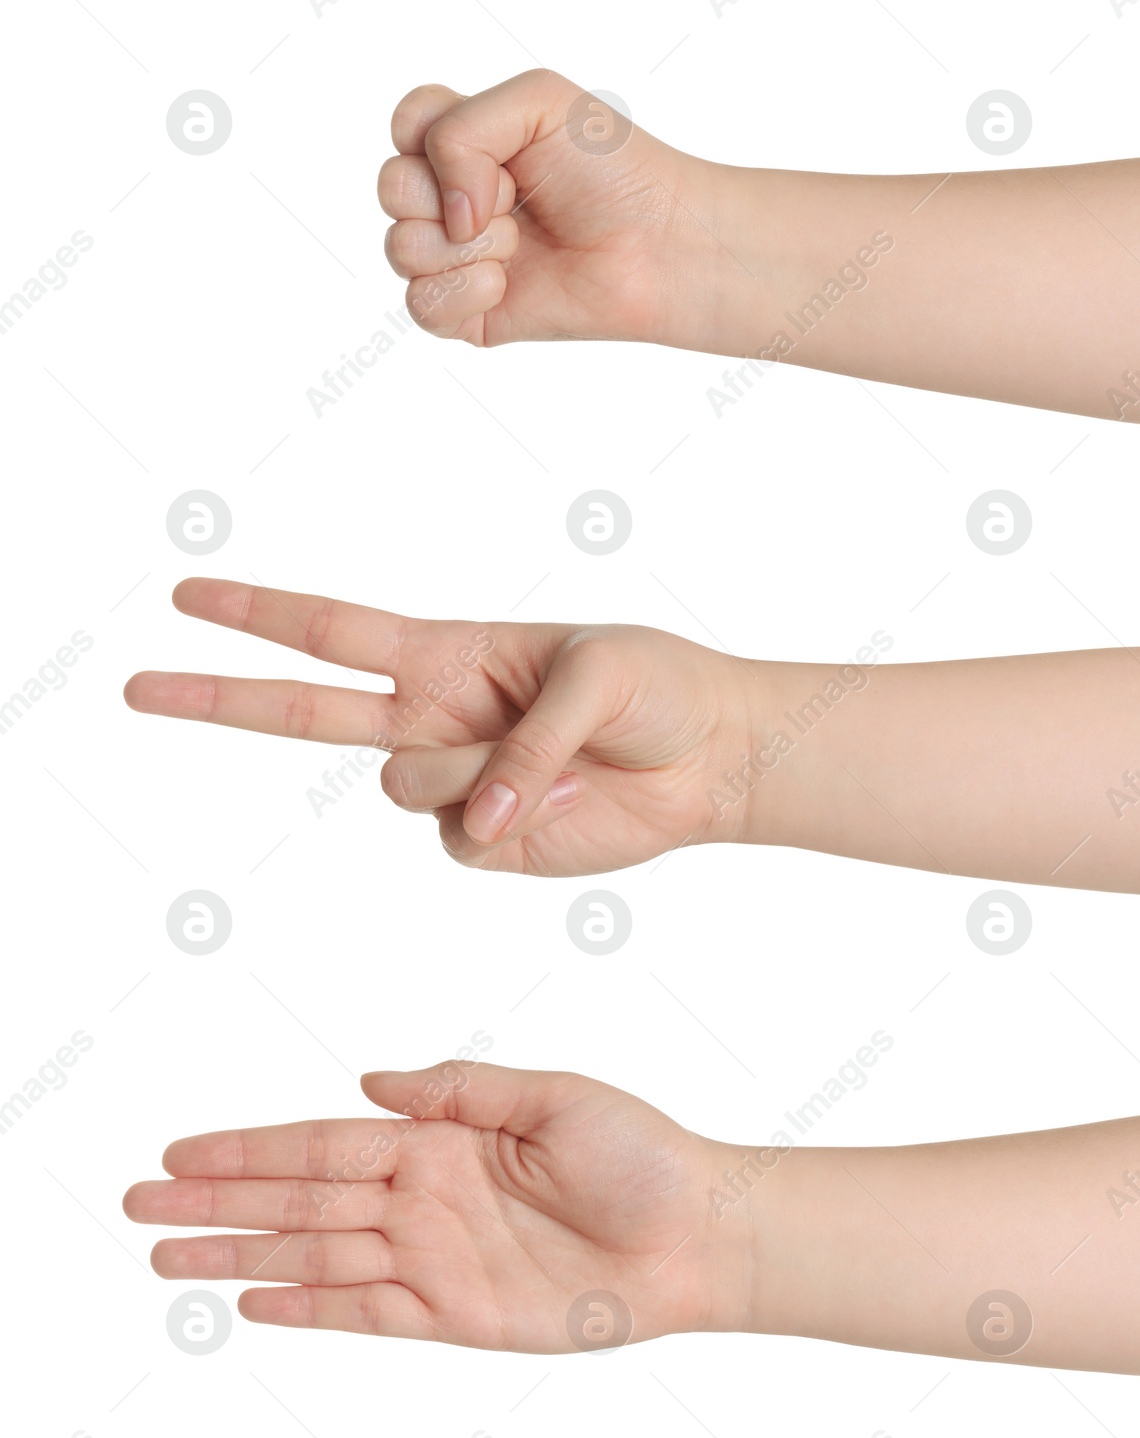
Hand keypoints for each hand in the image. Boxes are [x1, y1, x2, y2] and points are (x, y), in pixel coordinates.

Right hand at [123, 1061, 747, 1349]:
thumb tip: (372, 1078)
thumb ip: (460, 1087)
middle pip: (300, 1198)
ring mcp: (435, 1259)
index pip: (326, 1140)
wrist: (696, 1235)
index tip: (182, 1149)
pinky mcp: (456, 1316)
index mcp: (445, 1138)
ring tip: (165, 1258)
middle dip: (218, 1200)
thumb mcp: (555, 1095)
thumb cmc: (641, 1154)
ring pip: (314, 1256)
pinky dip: (305, 1308)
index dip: (251, 1146)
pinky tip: (251, 1300)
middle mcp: (426, 1197)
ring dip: (239, 1254)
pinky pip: (365, 1314)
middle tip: (136, 1203)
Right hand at [124, 578, 764, 874]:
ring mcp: (459, 785)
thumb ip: (523, 739)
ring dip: (479, 772)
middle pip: (306, 710)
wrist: (709, 758)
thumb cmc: (656, 688)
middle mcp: (438, 720)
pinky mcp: (490, 842)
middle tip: (133, 682)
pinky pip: (463, 841)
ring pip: (408, 790)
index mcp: (452, 655)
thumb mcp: (595, 676)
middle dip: (220, 695)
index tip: (187, 595)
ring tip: (561, 758)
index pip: (336, 632)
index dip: (261, 613)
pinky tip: (566, 799)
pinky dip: (513, 821)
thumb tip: (476, 818)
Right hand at [378, 68, 728, 348]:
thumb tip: (448, 212)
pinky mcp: (471, 315)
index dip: (438, 137)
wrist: (657, 245)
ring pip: (400, 249)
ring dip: (466, 245)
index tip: (504, 154)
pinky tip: (506, 284)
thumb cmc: (612, 170)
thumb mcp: (536, 101)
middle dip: (451, 192)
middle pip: (392, 188)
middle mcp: (455, 202)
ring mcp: (460, 261)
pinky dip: (463, 290)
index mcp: (466, 145)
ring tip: (521, 245)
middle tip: (518, 202)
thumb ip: (459, 126)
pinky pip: (420, 306)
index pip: (405, 127)